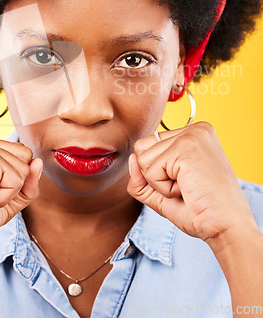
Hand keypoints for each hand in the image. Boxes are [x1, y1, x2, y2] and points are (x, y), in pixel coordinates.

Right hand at [0, 130, 41, 251]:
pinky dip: (4, 197)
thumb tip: (38, 162)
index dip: (9, 180)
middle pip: (25, 155)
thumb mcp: (6, 198)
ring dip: (8, 191)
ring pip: (25, 166)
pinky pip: (17, 179)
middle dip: (11, 183)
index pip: (17, 152)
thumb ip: (27, 181)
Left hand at [127, 121, 257, 249]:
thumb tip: (131, 159)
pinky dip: (163, 188)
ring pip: (142, 159)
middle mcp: (194, 128)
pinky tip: (186, 189)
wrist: (226, 228)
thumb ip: (141, 176)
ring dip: (159, 183)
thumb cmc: (200, 211)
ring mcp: (191, 135)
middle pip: (142, 148)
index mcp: (194, 134)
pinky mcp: (185, 148)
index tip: (186, 182)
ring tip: (187, 187)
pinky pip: (150, 170)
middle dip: (155, 176)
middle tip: (185, 186)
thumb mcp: (162, 192)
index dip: (158, 173)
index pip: (150, 145)